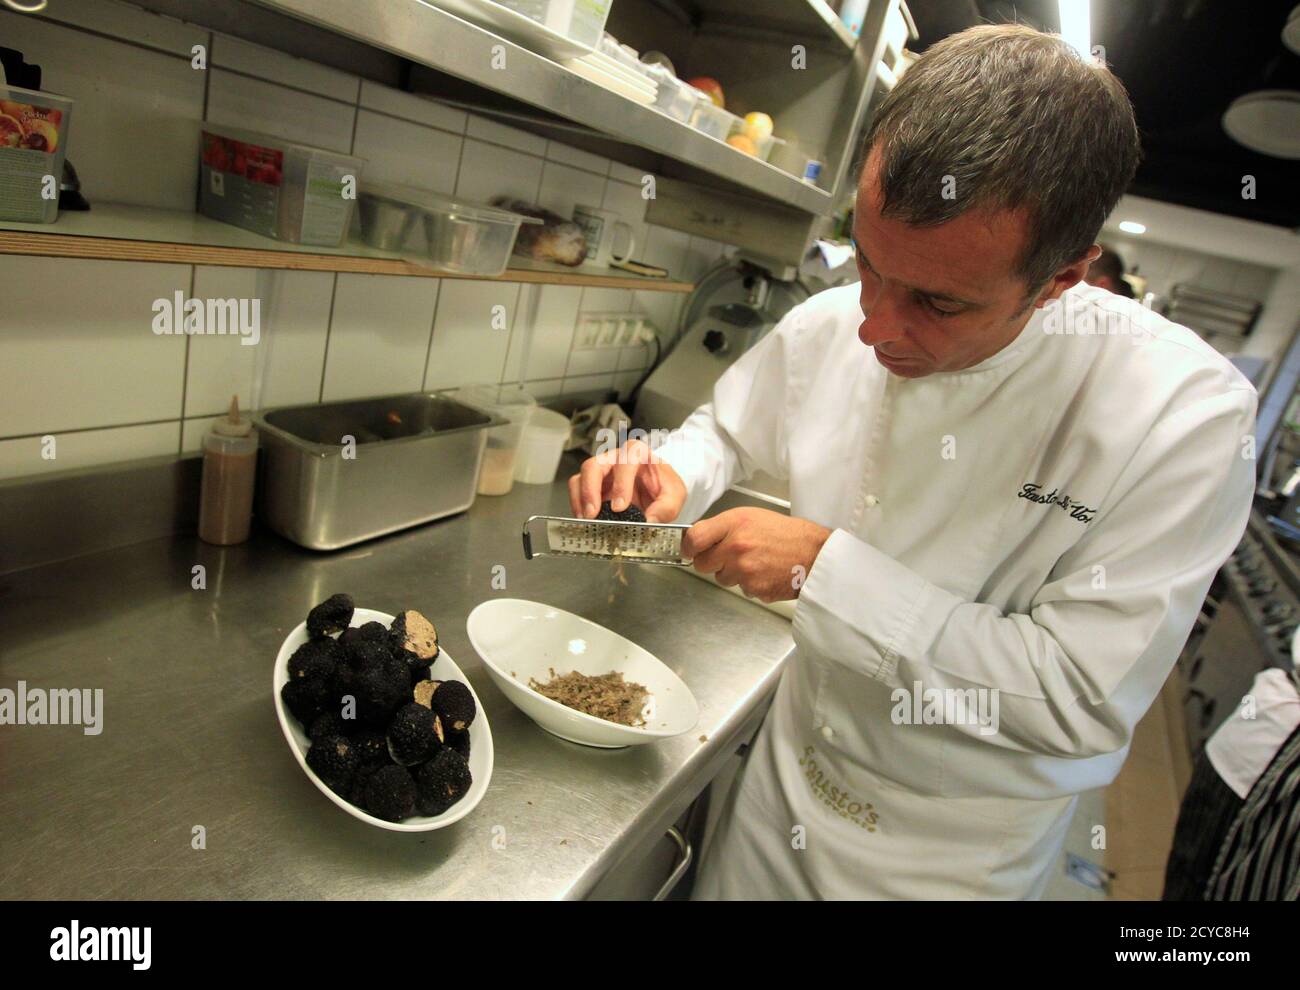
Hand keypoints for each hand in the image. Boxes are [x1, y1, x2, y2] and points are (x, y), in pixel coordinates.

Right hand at [569, 438, 687, 522]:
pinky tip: (586, 520)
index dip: (620, 484)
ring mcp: (600, 472)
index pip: (624, 462)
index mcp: (636, 454)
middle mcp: (614, 459)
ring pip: (580, 477)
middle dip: (590, 490)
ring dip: (580, 500)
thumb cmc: (663, 484)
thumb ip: (666, 507)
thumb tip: (650, 520)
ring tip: (587, 520)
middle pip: (593, 465)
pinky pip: (577, 492)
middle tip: (593, 513)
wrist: (656, 489)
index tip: (620, 507)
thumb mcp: (675, 494)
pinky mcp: (591, 486)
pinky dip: (578, 506)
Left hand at [683, 507, 831, 602]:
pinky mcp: (754, 589)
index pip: (694, 539)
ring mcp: (744, 571)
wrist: (814, 554)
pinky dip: (750, 584)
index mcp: (735, 524)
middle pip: (702, 564)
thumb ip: (723, 526)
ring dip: (732, 574)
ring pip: (722, 579)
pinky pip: (741, 590)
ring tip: (756, 562)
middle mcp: (736, 547)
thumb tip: (697, 538)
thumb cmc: (785, 534)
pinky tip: (765, 572)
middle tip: (729, 556)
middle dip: (711, 562)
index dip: (688, 547)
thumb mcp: (752, 516)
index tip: (689, 550)